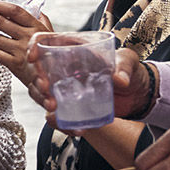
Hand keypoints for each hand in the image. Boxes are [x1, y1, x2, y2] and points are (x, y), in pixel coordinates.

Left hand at [0, 1, 50, 86]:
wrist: (52, 78)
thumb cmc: (50, 54)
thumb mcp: (50, 34)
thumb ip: (42, 20)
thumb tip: (34, 7)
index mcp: (36, 26)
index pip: (15, 11)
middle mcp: (28, 36)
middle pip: (0, 22)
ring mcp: (21, 50)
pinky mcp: (15, 64)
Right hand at [24, 44, 152, 116]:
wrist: (136, 93)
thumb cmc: (129, 69)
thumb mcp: (128, 61)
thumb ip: (124, 66)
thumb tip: (120, 80)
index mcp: (72, 48)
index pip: (45, 41)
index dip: (34, 45)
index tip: (32, 58)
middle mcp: (63, 66)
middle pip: (37, 69)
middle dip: (35, 79)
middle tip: (46, 89)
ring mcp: (63, 87)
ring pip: (39, 92)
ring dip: (41, 100)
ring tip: (53, 108)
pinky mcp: (69, 105)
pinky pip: (56, 114)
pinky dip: (60, 123)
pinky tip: (75, 129)